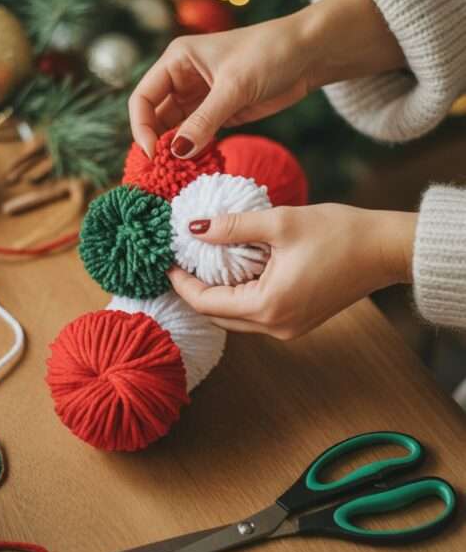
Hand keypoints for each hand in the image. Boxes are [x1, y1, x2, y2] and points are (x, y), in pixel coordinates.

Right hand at [129, 0, 403, 157]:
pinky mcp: (218, 114)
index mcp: (177, 60)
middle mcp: (182, 78)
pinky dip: (193, 153)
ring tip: (173, 176)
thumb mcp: (234, 87)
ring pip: (174, 130)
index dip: (141, 126)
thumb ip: (204, 120)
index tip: (151, 153)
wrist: (308, 54)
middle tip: (158, 173)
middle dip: (155, 143)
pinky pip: (196, 136)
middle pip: (154, 116)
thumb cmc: (269, 54)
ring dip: (174, 151)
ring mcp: (200, 98)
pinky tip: (192, 169)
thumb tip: (177, 152)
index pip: (143, 97)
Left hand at [169, 204, 416, 339]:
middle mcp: (276, 326)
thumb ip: (232, 227)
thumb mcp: (281, 222)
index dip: (182, 284)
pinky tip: (235, 268)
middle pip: (219, 316)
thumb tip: (192, 228)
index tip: (166, 262)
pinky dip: (240, 294)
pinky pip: (257, 313)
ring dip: (217, 293)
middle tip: (179, 261)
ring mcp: (289, 328)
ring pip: (237, 317)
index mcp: (269, 306)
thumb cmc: (339, 232)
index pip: (207, 303)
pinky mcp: (299, 321)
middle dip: (195, 291)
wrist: (386, 249)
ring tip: (202, 262)